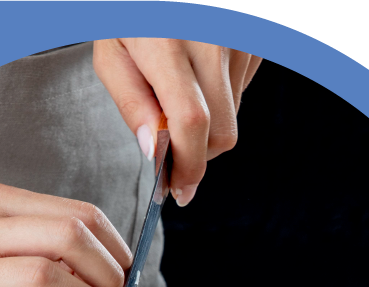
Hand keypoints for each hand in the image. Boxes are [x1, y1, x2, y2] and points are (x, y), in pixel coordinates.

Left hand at [92, 38, 261, 205]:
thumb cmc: (132, 15)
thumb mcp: (111, 55)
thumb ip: (131, 104)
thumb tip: (153, 152)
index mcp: (168, 46)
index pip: (191, 122)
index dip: (189, 165)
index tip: (179, 189)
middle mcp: (213, 41)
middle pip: (222, 131)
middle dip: (198, 155)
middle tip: (173, 154)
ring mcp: (240, 39)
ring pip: (234, 115)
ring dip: (207, 122)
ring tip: (177, 92)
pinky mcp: (257, 40)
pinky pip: (243, 90)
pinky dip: (220, 96)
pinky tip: (198, 74)